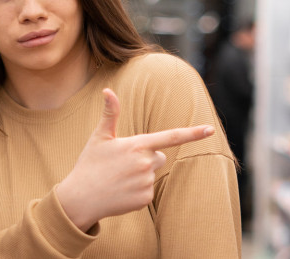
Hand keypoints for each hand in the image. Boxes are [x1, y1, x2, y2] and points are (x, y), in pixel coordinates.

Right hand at [56, 88, 213, 231]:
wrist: (80, 198)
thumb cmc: (90, 164)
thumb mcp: (99, 137)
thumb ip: (110, 114)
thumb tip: (107, 90)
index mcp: (137, 145)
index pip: (171, 136)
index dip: (193, 133)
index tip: (210, 129)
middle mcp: (145, 163)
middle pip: (159, 156)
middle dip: (147, 158)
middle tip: (122, 164)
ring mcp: (146, 182)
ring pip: (152, 174)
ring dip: (140, 175)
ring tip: (119, 178)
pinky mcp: (145, 199)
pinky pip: (148, 191)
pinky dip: (137, 191)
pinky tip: (121, 191)